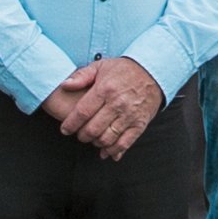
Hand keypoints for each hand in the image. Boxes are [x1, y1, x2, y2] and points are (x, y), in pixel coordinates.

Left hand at [44, 57, 165, 156]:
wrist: (153, 72)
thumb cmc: (124, 70)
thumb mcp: (101, 66)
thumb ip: (81, 76)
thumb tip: (64, 85)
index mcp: (105, 89)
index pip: (82, 112)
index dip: (71, 124)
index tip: (65, 129)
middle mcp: (117, 104)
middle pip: (93, 129)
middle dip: (82, 136)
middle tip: (79, 134)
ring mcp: (129, 115)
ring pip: (107, 138)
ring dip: (96, 143)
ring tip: (92, 139)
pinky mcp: (140, 124)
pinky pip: (124, 143)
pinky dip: (113, 151)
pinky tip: (106, 152)